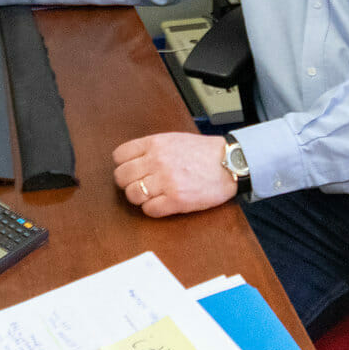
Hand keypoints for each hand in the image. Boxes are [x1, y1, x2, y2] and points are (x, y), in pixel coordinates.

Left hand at [112, 133, 235, 216]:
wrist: (229, 164)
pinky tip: (162, 203)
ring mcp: (166, 181)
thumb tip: (130, 160)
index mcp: (155, 143)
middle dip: (128, 183)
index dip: (122, 165)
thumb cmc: (203, 152)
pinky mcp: (175, 200)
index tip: (130, 170)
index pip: (119, 156)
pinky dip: (152, 209)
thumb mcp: (173, 139)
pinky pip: (149, 210)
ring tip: (151, 195)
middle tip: (140, 184)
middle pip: (121, 177)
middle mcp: (157, 161)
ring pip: (132, 195)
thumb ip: (151, 147)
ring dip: (139, 198)